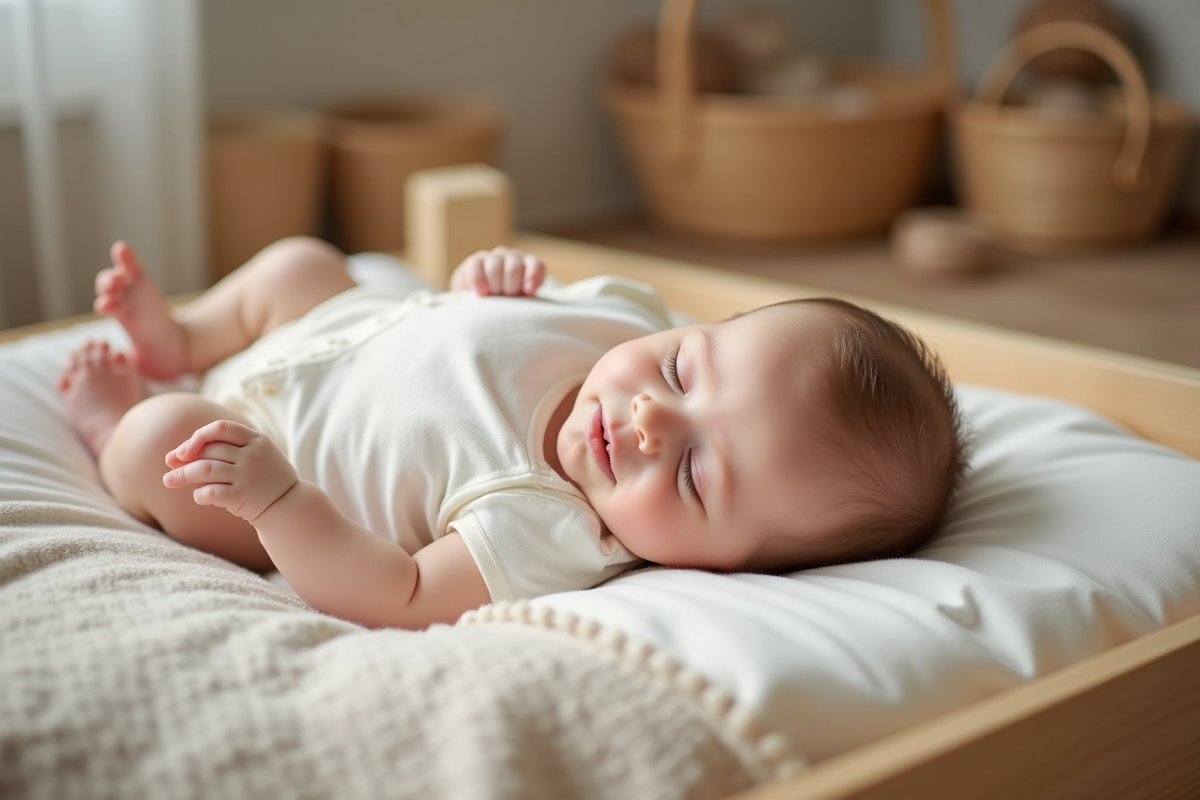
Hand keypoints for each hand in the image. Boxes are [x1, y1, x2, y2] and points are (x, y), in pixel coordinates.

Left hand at [163, 420, 297, 522]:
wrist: (289, 506)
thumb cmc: (266, 478)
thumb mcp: (258, 454)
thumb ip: (227, 448)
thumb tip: (179, 453)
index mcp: (257, 440)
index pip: (220, 428)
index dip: (198, 436)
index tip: (185, 450)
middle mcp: (252, 455)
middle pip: (208, 450)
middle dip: (183, 457)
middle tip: (169, 465)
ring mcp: (247, 475)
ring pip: (204, 469)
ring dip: (182, 475)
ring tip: (168, 480)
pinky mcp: (242, 496)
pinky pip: (211, 492)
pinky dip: (199, 494)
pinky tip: (199, 496)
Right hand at [450, 246, 544, 296]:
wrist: (483, 300)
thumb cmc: (509, 303)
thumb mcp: (522, 301)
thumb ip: (529, 297)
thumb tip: (529, 294)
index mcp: (529, 265)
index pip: (536, 265)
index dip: (533, 276)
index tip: (529, 291)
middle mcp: (513, 257)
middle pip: (514, 268)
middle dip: (510, 287)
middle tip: (507, 298)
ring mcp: (494, 256)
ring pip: (495, 268)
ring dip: (494, 287)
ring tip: (493, 297)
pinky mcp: (475, 260)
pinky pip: (476, 268)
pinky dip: (479, 282)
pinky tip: (482, 292)